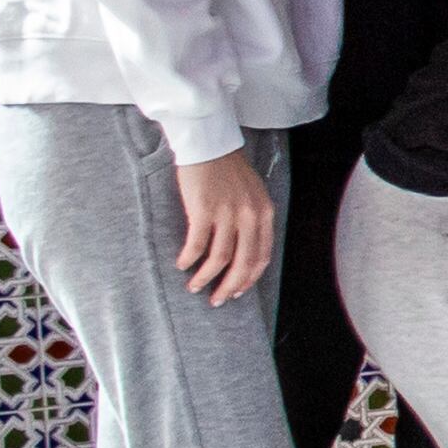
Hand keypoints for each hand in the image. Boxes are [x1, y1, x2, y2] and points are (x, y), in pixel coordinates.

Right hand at [171, 146, 279, 302]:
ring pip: (219, 259)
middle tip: (217, 300)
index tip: (238, 291)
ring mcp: (227, 214)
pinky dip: (189, 260)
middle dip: (229, 287)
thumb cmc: (229, 171)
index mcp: (264, 214)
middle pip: (242, 263)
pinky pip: (197, 245)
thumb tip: (244, 252)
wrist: (210, 146)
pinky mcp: (204, 211)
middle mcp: (250, 216)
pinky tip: (182, 265)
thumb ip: (253, 220)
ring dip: (206, 278)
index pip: (262, 256)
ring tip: (195, 287)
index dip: (249, 278)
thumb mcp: (253, 195)